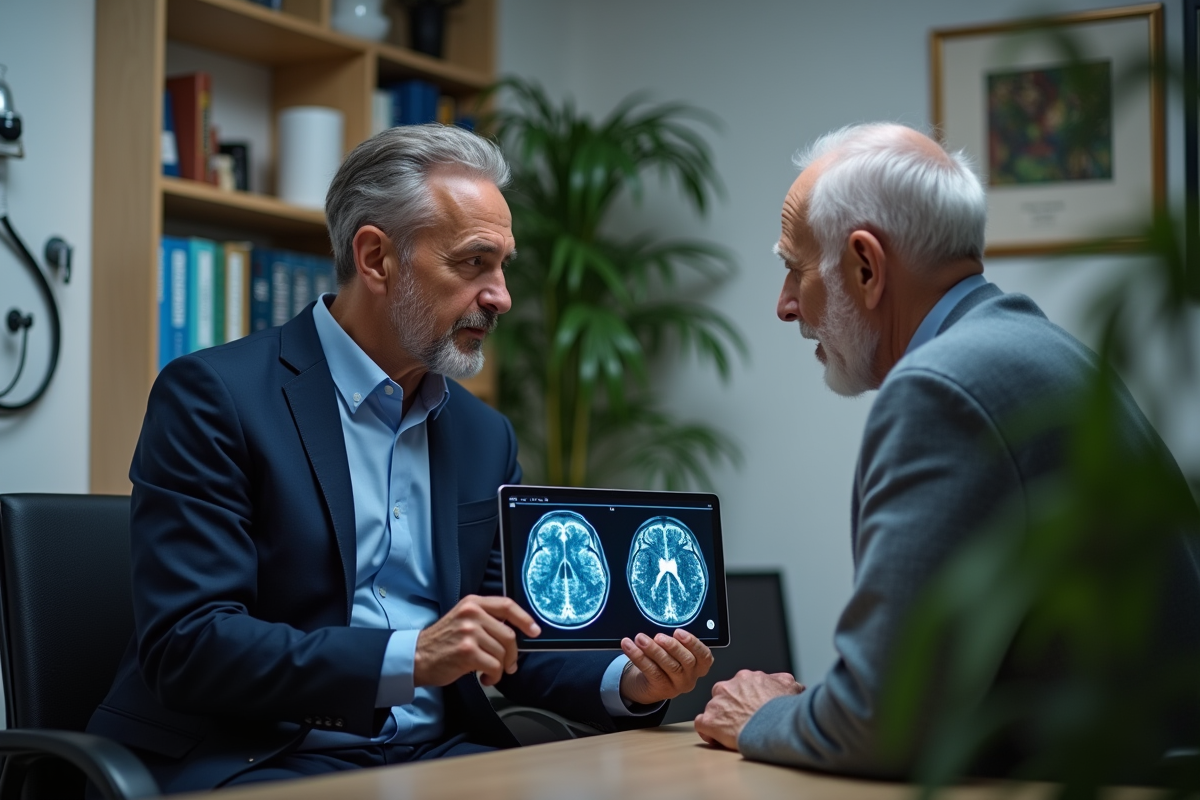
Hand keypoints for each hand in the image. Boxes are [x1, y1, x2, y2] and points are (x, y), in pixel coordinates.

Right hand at [414, 595, 539, 687]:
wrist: (417, 657)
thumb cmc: (443, 642)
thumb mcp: (463, 620)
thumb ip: (486, 619)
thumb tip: (516, 632)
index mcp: (473, 603)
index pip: (507, 605)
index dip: (525, 619)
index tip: (535, 631)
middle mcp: (472, 614)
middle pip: (508, 635)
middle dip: (513, 654)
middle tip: (509, 665)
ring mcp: (469, 632)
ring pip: (502, 653)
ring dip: (500, 668)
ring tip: (490, 672)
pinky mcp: (467, 652)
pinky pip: (494, 666)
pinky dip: (493, 677)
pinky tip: (484, 678)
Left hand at [618, 629, 713, 705]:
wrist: (649, 684)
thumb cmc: (666, 663)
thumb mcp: (676, 653)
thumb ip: (675, 642)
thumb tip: (662, 623)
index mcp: (699, 665)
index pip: (704, 655)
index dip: (693, 643)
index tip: (678, 632)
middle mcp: (691, 677)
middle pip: (686, 661)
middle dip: (672, 646)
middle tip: (658, 636)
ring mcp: (677, 685)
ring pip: (668, 666)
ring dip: (653, 650)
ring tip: (640, 638)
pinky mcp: (661, 689)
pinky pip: (650, 671)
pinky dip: (638, 656)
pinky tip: (629, 646)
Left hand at [694, 671, 803, 749]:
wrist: (774, 724)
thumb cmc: (781, 709)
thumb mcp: (790, 687)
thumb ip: (785, 683)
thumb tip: (793, 686)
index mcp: (745, 678)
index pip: (739, 686)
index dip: (744, 699)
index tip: (750, 708)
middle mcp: (727, 687)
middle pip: (724, 696)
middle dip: (731, 707)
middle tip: (743, 720)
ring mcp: (716, 704)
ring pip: (713, 709)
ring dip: (721, 719)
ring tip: (734, 732)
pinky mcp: (710, 721)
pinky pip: (702, 724)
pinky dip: (708, 732)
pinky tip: (717, 738)